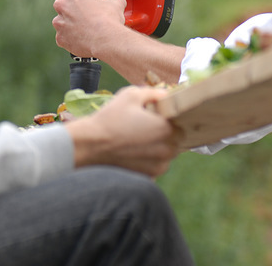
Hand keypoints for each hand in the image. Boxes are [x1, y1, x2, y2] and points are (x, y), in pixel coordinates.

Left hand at [52, 0, 126, 58]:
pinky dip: (70, 38)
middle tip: (83, 13)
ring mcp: (59, 22)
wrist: (106, 40)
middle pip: (61, 3)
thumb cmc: (109, 20)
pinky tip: (82, 38)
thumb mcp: (115, 2)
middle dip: (70, 8)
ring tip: (84, 28)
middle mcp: (62, 5)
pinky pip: (63, 36)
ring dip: (69, 23)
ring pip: (61, 21)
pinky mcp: (60, 38)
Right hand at [66, 86, 182, 176]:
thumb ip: (154, 93)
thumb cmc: (110, 118)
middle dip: (165, 134)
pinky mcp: (149, 177)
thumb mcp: (131, 95)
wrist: (90, 146)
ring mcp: (159, 166)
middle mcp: (167, 150)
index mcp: (166, 129)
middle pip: (175, 141)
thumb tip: (167, 94)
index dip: (169, 120)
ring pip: (166, 154)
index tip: (156, 117)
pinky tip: (133, 152)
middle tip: (145, 128)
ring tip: (137, 141)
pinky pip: (156, 166)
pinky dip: (149, 160)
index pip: (181, 124)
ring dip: (158, 148)